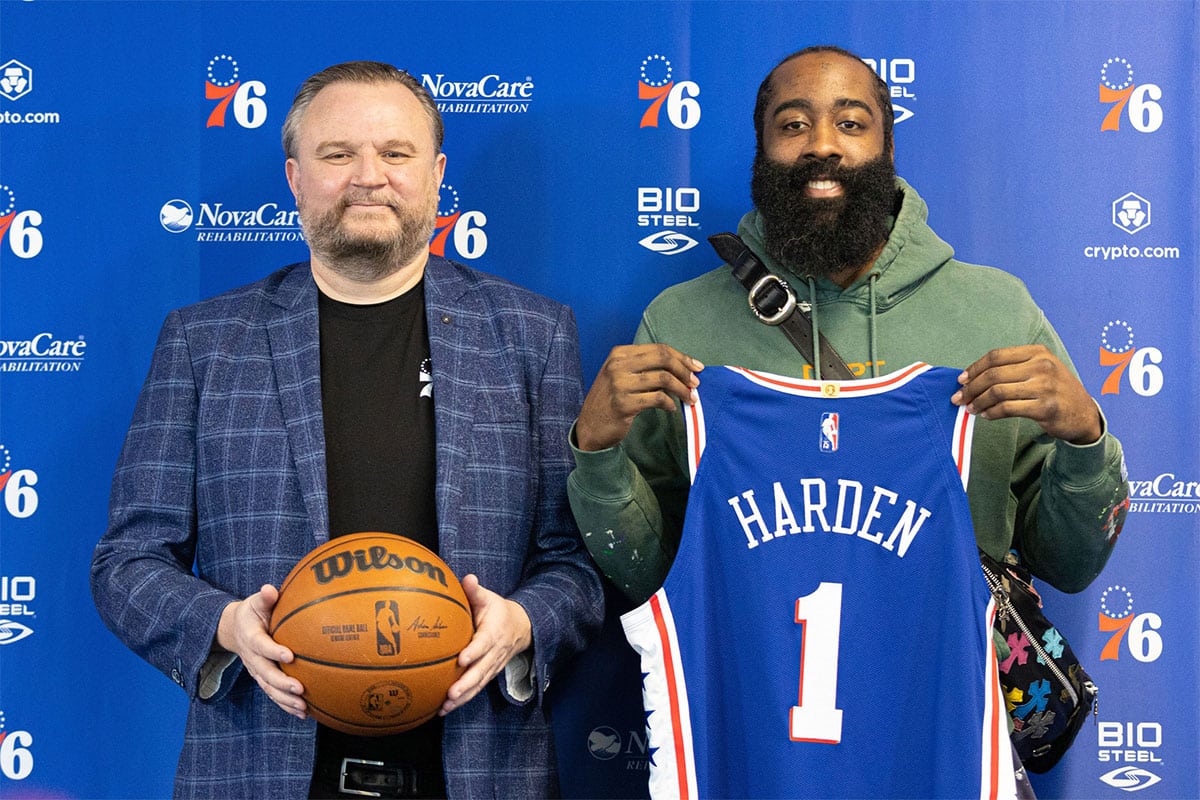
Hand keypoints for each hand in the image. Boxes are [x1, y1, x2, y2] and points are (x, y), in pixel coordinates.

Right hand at [216, 584, 306, 718]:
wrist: (235, 629)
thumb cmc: (253, 612)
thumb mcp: (256, 602)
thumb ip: (265, 598)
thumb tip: (269, 589)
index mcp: (251, 637)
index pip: (261, 645)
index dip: (273, 651)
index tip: (290, 655)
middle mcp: (252, 657)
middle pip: (265, 673)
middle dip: (282, 683)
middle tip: (300, 688)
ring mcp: (256, 670)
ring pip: (269, 688)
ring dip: (285, 699)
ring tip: (303, 707)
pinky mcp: (262, 679)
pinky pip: (273, 694)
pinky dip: (286, 705)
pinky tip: (304, 713)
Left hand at [440, 575, 531, 714]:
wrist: (521, 627)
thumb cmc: (498, 611)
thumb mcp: (489, 598)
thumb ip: (475, 591)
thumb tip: (466, 578)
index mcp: (493, 633)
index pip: (483, 644)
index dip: (474, 652)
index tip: (461, 659)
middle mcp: (495, 653)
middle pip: (481, 671)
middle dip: (466, 684)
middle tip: (450, 694)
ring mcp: (493, 666)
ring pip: (478, 684)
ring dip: (463, 698)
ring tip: (445, 707)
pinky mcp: (489, 674)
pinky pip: (476, 689)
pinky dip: (463, 700)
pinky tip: (444, 710)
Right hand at [576, 344, 703, 451]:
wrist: (590, 427)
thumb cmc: (610, 400)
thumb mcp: (621, 375)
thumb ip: (644, 367)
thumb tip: (681, 366)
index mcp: (619, 354)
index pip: (658, 349)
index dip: (681, 357)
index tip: (696, 367)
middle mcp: (618, 365)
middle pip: (662, 359)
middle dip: (684, 370)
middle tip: (696, 383)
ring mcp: (619, 384)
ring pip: (663, 379)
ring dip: (682, 389)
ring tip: (689, 398)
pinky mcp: (623, 404)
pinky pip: (657, 399)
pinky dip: (669, 404)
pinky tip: (671, 408)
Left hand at [952, 345, 1101, 443]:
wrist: (1083, 413)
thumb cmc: (1054, 390)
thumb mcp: (1040, 369)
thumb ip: (1012, 368)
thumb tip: (972, 377)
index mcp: (1038, 352)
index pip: (996, 356)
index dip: (974, 368)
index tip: (961, 380)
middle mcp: (1042, 366)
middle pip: (993, 374)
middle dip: (971, 388)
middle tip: (959, 398)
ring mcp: (1045, 387)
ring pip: (998, 392)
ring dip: (978, 402)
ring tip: (971, 408)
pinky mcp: (1045, 408)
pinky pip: (1008, 408)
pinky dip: (992, 412)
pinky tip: (986, 415)